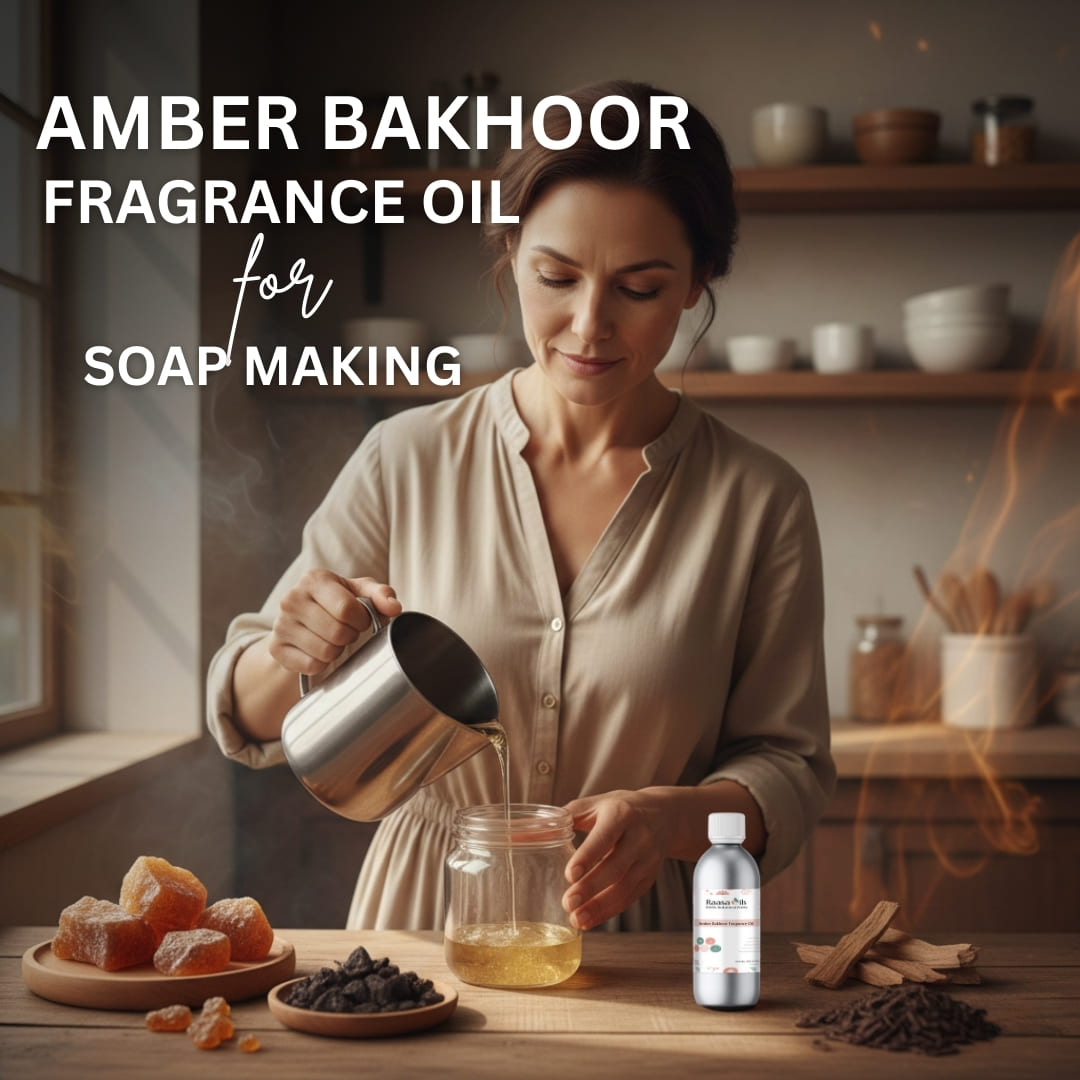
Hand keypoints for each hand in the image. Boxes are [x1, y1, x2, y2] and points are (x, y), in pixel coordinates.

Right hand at [267, 570, 401, 676]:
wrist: (304, 622)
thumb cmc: (338, 603)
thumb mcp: (361, 593)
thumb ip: (381, 595)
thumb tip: (394, 607)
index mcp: (315, 579)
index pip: (346, 609)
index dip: (361, 620)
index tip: (360, 620)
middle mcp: (292, 598)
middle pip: (337, 633)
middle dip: (350, 636)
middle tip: (346, 631)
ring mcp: (280, 623)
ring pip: (325, 651)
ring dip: (337, 651)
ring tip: (332, 639)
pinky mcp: (275, 647)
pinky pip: (311, 665)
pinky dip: (321, 663)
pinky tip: (317, 650)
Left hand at [561, 789, 673, 931]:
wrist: (662, 816)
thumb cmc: (617, 809)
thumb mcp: (592, 805)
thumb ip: (561, 819)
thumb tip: (521, 833)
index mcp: (621, 814)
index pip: (605, 837)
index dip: (588, 856)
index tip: (570, 874)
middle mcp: (639, 837)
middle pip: (616, 867)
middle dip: (591, 887)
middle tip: (568, 903)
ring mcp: (648, 859)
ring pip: (624, 887)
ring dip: (600, 906)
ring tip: (576, 919)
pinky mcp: (649, 878)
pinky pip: (629, 898)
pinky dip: (609, 911)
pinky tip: (589, 920)